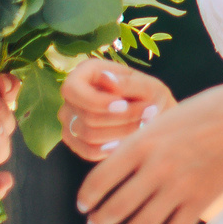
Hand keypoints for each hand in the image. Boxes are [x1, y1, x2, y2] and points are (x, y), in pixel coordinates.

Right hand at [58, 59, 174, 162]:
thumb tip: (105, 78)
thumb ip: (129, 83)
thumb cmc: (150, 97)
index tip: (124, 105)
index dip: (97, 102)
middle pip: (86, 116)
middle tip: (147, 115)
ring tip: (142, 126)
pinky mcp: (75, 140)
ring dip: (120, 134)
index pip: (72, 89)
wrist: (152, 118)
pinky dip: (110, 149)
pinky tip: (127, 141)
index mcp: (85, 72)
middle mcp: (72, 94)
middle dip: (120, 119)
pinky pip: (88, 151)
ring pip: (88, 135)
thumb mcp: (148, 86)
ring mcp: (69, 118)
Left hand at [76, 76, 222, 223]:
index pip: (101, 178)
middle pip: (117, 206)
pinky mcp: (201, 200)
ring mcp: (180, 187)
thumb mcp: (163, 119)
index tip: (83, 205)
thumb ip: (140, 144)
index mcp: (143, 143)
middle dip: (100, 220)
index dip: (87, 196)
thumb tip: (116, 168)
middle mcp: (157, 167)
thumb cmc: (205, 111)